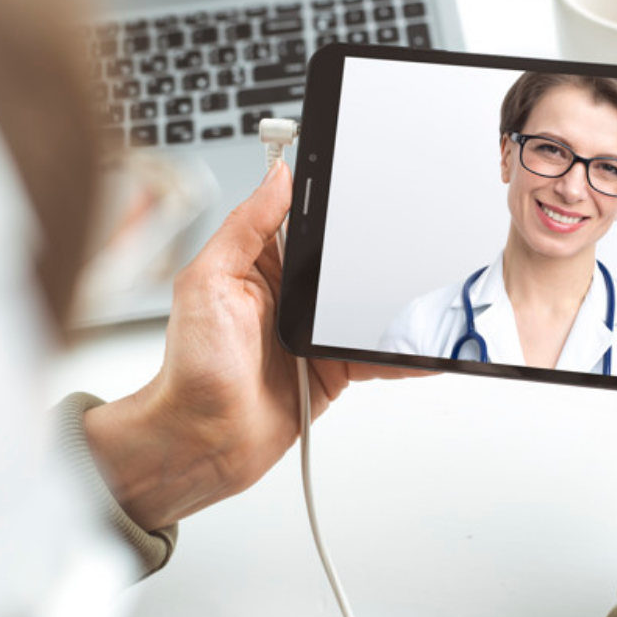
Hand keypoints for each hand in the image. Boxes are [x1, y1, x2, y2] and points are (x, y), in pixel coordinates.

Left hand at [86, 162, 423, 531]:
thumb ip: (245, 228)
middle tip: (404, 242)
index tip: (359, 181)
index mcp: (260, 264)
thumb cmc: (192, 368)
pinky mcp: (335, 366)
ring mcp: (316, 331)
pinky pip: (376, 353)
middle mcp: (292, 294)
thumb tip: (277, 176)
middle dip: (374, 252)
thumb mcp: (208, 281)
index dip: (330, 200)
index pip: (304, 219)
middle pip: (345, 261)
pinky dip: (402, 353)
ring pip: (368, 306)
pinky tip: (423, 346)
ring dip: (394, 302)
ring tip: (424, 290)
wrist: (204, 440)